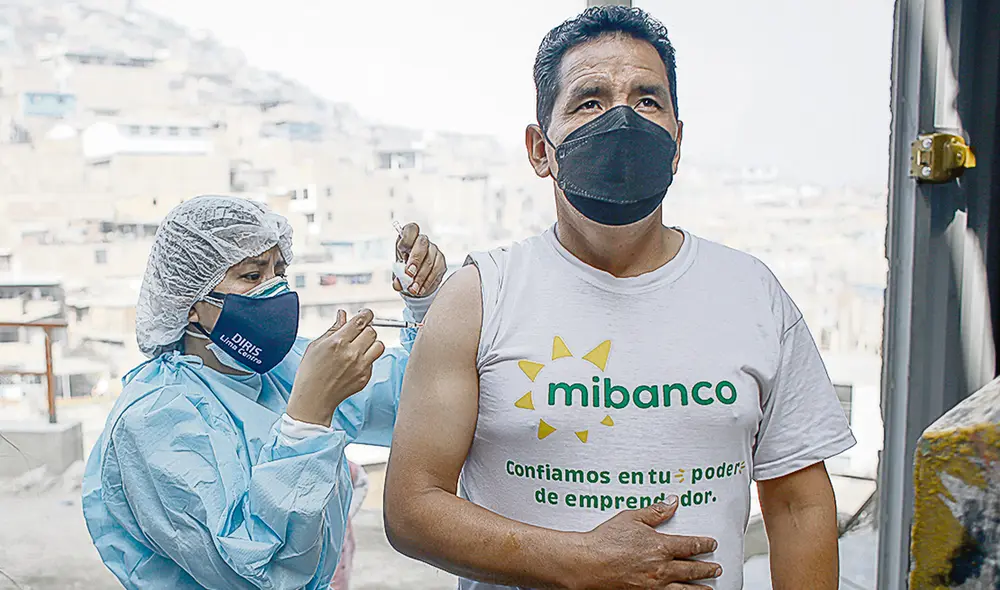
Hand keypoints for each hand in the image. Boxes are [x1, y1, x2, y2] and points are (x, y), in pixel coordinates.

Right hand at [287, 309, 384, 425]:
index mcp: (338, 342)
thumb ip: (333, 329)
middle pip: (372, 331)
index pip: (361, 321)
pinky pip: (374, 361)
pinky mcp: (365, 377)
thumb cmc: (310, 373)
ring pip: (379, 345)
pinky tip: (354, 362)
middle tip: (357, 333)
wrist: (313, 399)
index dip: (366, 314)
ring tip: (359, 347)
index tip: (366, 314)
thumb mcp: (316, 345)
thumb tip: (343, 315)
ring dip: (371, 343)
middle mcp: (352, 354)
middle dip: (366, 329)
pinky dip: (367, 358)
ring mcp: (360, 367)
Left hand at [395, 222, 446, 296]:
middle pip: (422, 244)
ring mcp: (434, 250)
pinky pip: (437, 271)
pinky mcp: (441, 261)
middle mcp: (423, 240)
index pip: (411, 229)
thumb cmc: (404, 267)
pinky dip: (428, 282)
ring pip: (430, 260)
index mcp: (409, 237)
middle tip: (409, 275)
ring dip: (421, 277)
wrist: (415, 276)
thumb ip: (397, 276)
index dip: (407, 239)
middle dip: (415, 260)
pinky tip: (421, 289)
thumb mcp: (397, 270)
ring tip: (413, 289)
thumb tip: (398, 284)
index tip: (402, 251)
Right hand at [570, 498, 720, 589]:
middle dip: (707, 569)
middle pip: (692, 570)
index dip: (704, 545)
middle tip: (716, 568)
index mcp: (660, 547)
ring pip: (685, 589)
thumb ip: (655, 512)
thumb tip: (671, 503)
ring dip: (700, 588)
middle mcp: (662, 568)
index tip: (711, 544)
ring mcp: (654, 586)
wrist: (588, 563)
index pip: (690, 546)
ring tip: (709, 589)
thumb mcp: (631, 518)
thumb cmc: (605, 540)